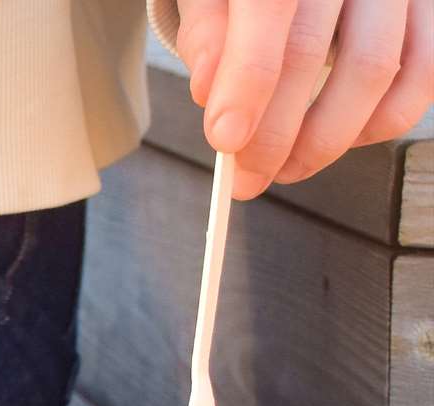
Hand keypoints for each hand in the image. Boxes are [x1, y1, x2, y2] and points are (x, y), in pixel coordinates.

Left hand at [176, 0, 431, 199]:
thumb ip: (208, 33)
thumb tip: (210, 93)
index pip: (269, 9)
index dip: (247, 80)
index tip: (226, 140)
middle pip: (314, 51)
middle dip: (274, 131)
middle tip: (247, 176)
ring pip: (375, 71)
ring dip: (327, 139)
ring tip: (287, 166)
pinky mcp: (429, 9)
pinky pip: (423, 75)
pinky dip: (382, 122)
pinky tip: (343, 138)